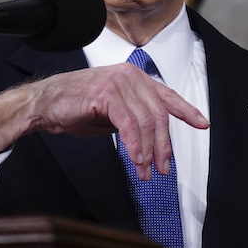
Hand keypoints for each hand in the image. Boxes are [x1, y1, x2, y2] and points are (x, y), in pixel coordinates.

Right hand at [0, 63, 209, 179]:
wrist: (45, 104)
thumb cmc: (76, 107)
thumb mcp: (114, 113)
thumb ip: (135, 118)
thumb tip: (153, 138)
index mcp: (136, 78)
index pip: (167, 96)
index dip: (187, 111)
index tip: (202, 124)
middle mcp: (131, 76)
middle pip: (160, 114)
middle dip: (164, 145)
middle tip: (164, 168)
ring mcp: (119, 82)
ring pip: (147, 122)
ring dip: (148, 152)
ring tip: (147, 171)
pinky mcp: (107, 93)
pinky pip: (129, 125)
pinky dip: (135, 147)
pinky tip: (136, 161)